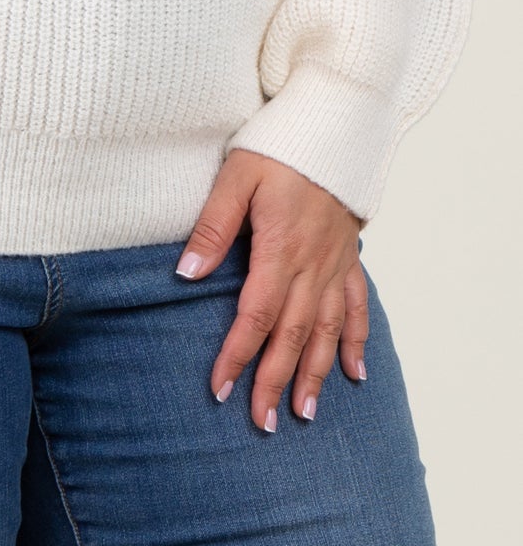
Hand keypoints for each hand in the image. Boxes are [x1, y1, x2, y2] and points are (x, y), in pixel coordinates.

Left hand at [175, 147, 367, 430]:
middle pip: (292, 334)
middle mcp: (313, 264)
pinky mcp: (350, 254)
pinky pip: (357, 305)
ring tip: (305, 413)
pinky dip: (357, 340)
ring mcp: (337, 262)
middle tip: (262, 423)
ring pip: (327, 330)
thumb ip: (213, 226)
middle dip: (276, 381)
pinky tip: (354, 372)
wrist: (334, 122)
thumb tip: (187, 272)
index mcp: (281, 249)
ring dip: (315, 373)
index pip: (255, 316)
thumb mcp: (236, 176)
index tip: (221, 390)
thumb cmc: (280, 145)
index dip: (238, 355)